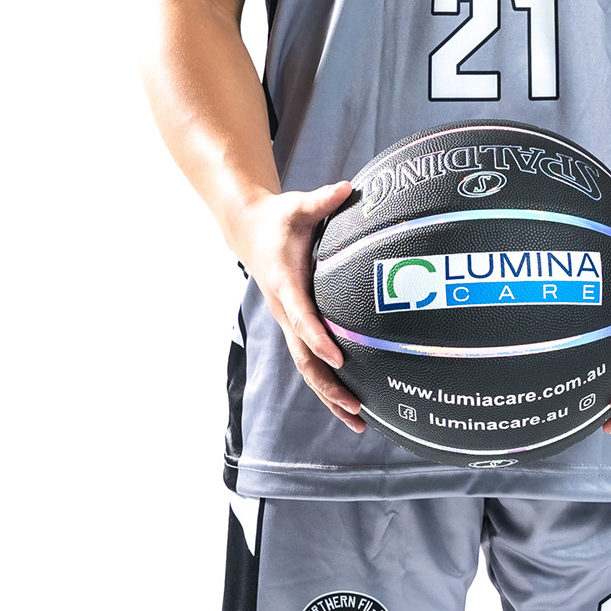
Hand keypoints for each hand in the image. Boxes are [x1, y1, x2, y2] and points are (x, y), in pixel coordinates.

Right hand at [228, 182, 364, 431]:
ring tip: (361, 422)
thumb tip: (346, 188)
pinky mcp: (296, 327)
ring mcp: (290, 323)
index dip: (318, 338)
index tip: (340, 359)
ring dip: (331, 396)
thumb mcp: (297, 205)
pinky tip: (353, 405)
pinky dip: (329, 385)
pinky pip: (311, 362)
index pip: (302, 316)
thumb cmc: (279, 219)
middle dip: (330, 385)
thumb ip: (322, 200)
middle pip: (305, 357)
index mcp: (285, 284)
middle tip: (357, 406)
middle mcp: (285, 310)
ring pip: (308, 368)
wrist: (249, 231)